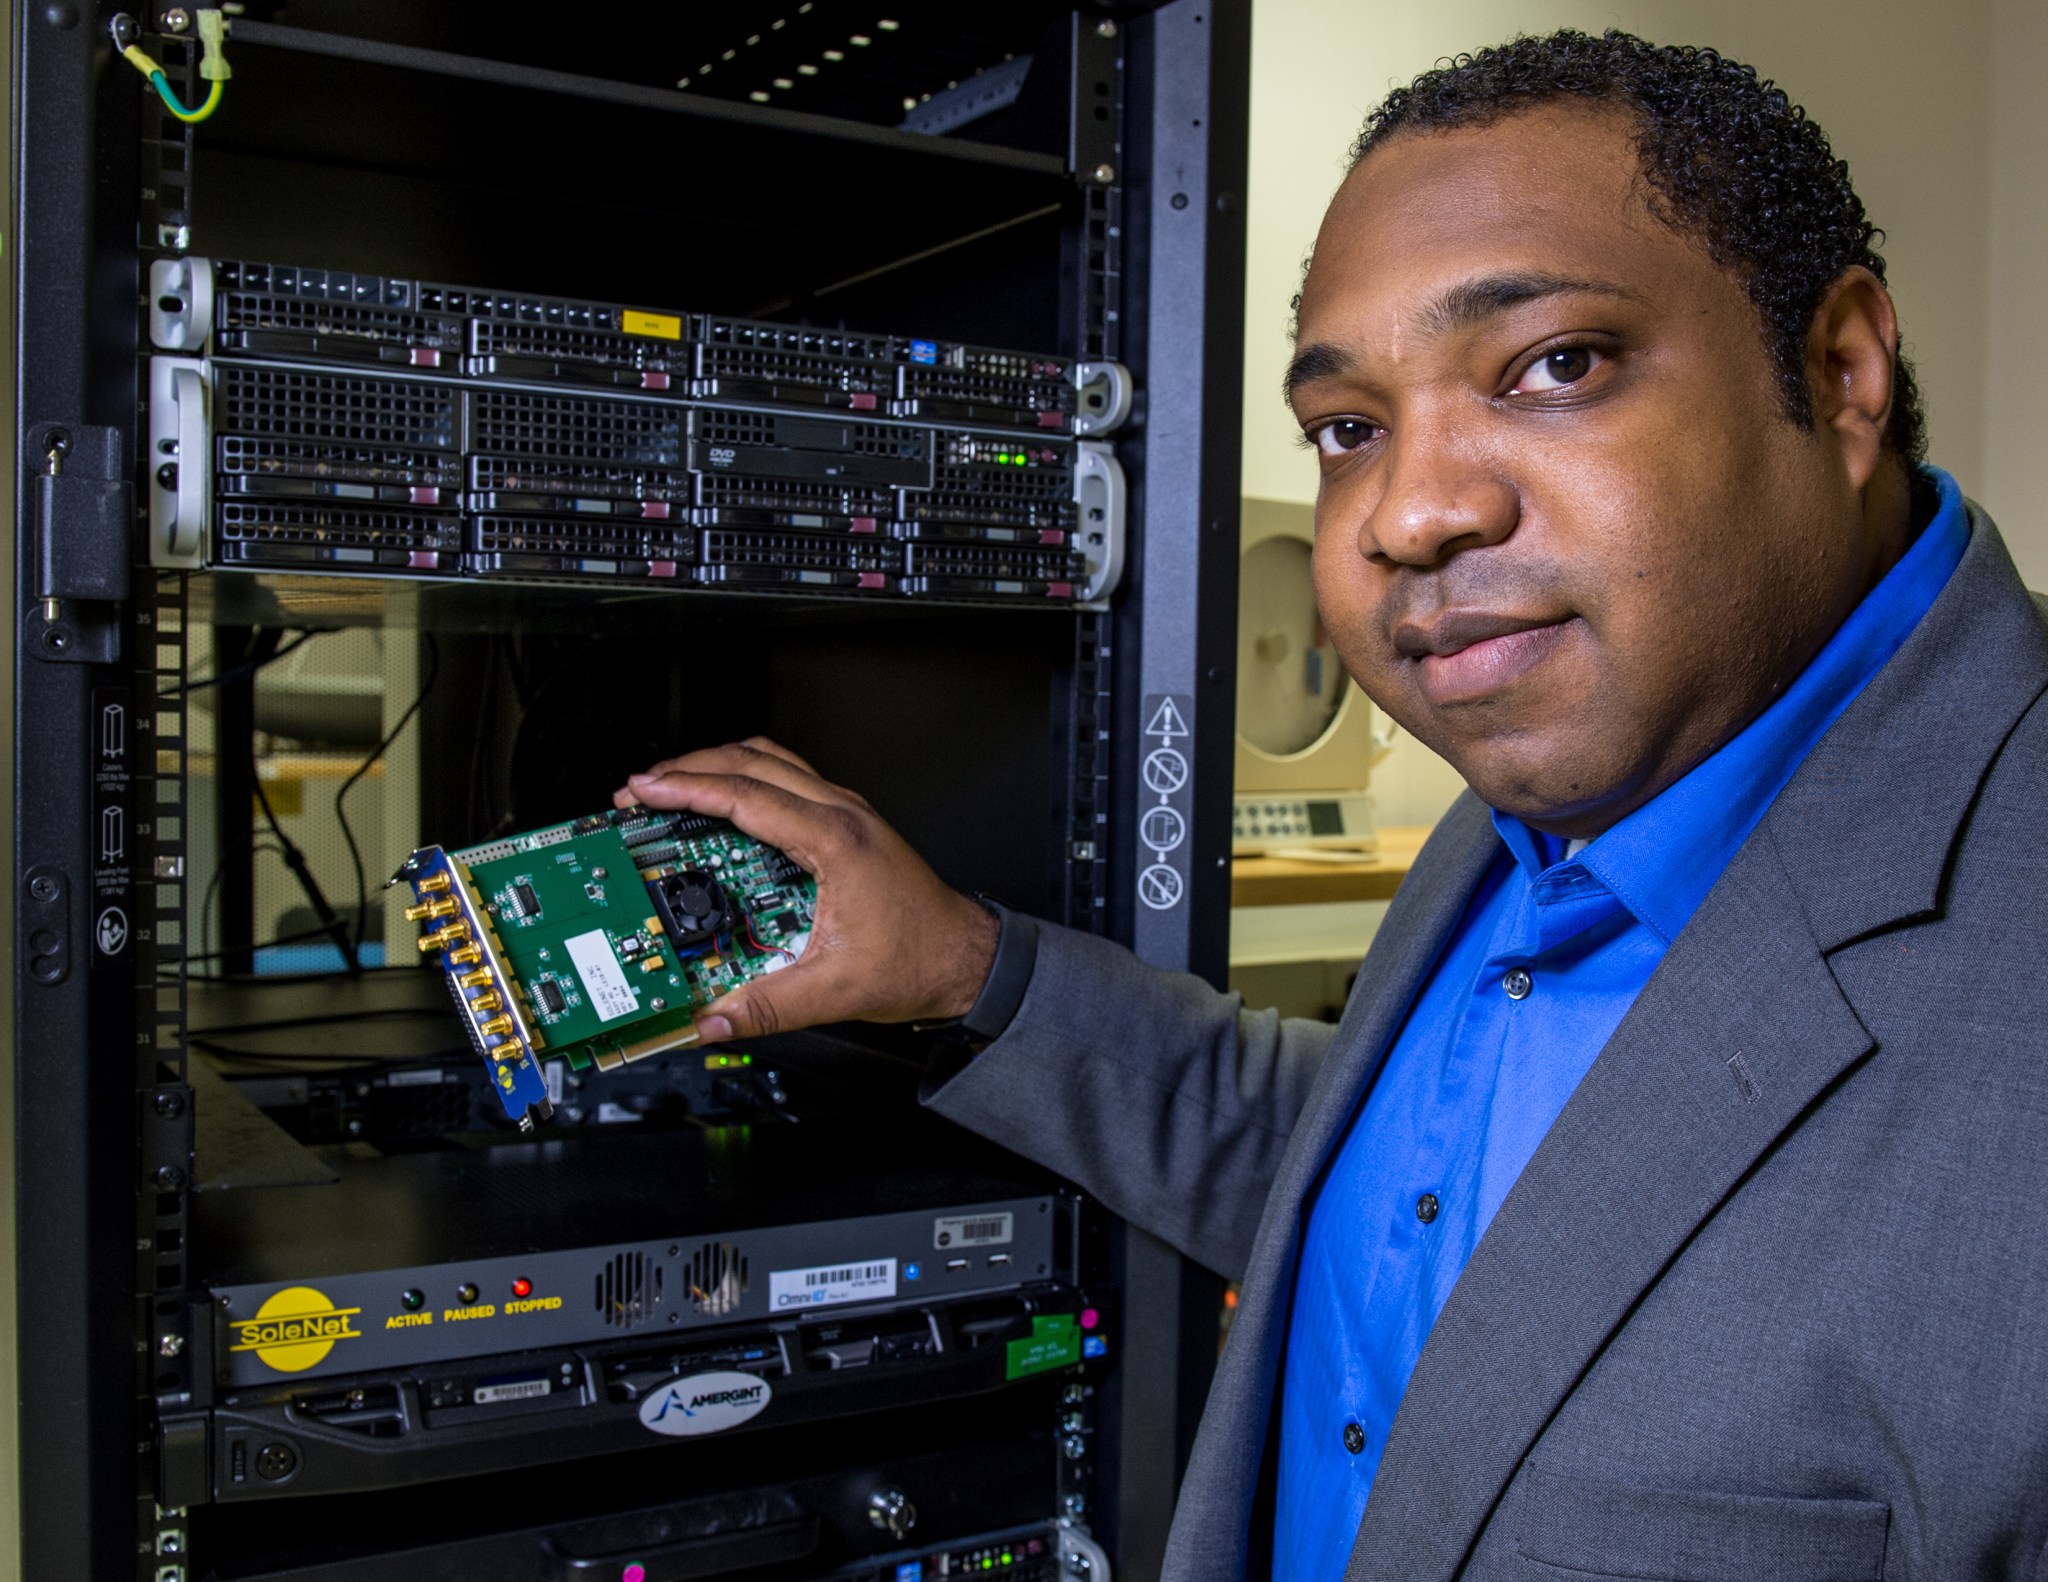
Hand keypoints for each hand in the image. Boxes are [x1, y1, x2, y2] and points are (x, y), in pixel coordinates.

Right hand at [616, 739, 999, 1043]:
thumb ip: (766, 1008)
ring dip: (717, 767)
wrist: (965, 957)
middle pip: (752, 761)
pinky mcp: (846, 824)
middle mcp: (842, 814)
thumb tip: (711, 1019)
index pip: (747, 795)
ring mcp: (846, 813)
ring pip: (771, 762)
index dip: (686, 788)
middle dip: (688, 768)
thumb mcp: (834, 992)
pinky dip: (745, 783)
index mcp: (837, 840)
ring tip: (671, 789)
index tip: (642, 789)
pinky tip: (721, 809)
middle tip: (640, 790)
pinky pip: (787, 782)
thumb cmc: (920, 959)